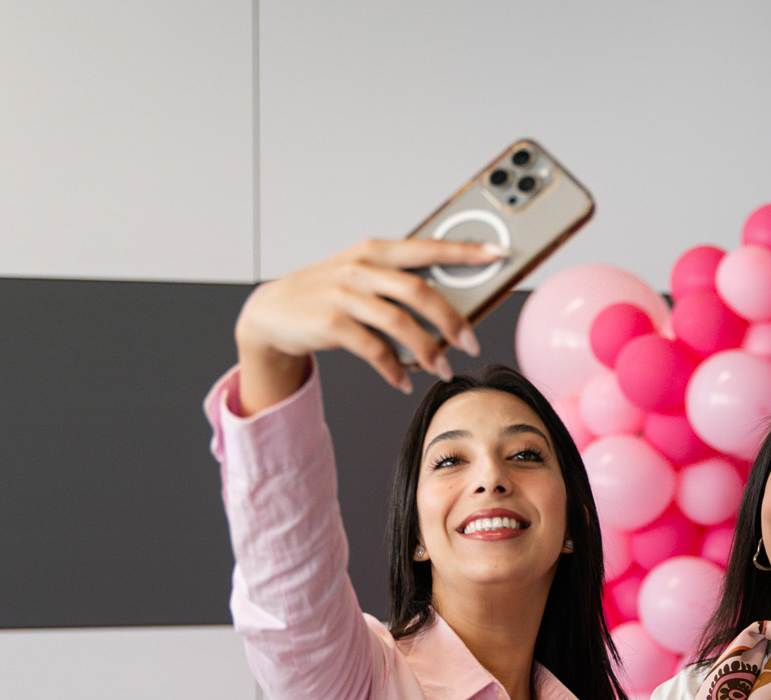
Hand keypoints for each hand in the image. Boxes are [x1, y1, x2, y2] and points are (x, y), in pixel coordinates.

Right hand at [233, 236, 505, 410]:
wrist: (272, 312)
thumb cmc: (329, 294)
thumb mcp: (363, 278)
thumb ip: (402, 283)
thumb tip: (454, 307)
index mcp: (376, 250)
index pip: (428, 246)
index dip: (465, 250)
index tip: (499, 254)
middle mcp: (361, 268)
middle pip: (420, 290)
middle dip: (453, 320)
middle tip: (472, 343)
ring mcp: (344, 294)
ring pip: (399, 322)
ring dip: (427, 351)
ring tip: (441, 370)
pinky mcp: (330, 323)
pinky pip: (373, 349)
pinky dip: (393, 369)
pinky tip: (404, 381)